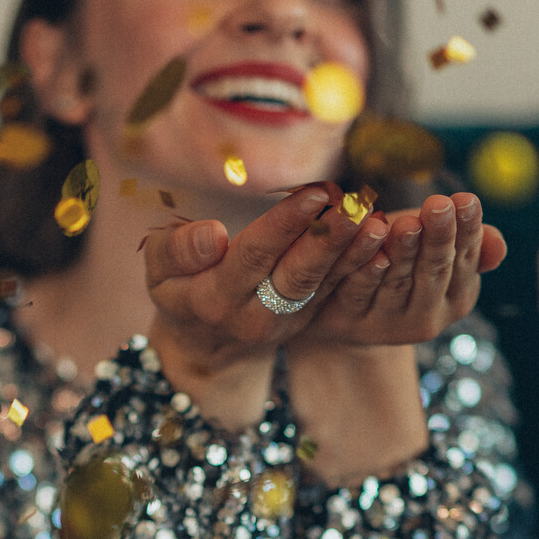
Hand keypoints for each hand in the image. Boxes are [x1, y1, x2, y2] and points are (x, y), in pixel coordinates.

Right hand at [144, 182, 379, 427]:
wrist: (203, 343)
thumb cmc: (177, 287)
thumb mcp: (159, 269)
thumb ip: (178, 250)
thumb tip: (213, 235)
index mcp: (214, 299)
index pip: (253, 256)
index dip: (285, 226)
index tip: (314, 195)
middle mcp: (253, 316)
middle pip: (296, 276)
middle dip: (328, 240)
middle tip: (355, 207)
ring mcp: (284, 323)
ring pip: (321, 285)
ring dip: (351, 254)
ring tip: (375, 220)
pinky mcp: (306, 321)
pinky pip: (334, 292)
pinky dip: (358, 266)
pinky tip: (380, 240)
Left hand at [290, 192, 506, 351]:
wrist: (353, 314)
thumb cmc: (405, 264)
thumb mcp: (435, 250)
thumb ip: (465, 245)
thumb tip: (500, 245)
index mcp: (456, 296)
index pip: (466, 260)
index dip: (467, 230)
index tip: (466, 199)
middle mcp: (428, 316)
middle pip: (434, 271)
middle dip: (438, 237)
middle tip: (439, 204)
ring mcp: (389, 324)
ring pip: (398, 282)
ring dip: (404, 252)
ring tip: (408, 222)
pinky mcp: (353, 324)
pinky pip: (360, 294)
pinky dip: (367, 273)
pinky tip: (371, 252)